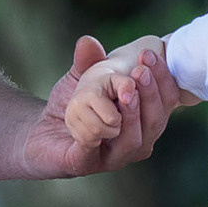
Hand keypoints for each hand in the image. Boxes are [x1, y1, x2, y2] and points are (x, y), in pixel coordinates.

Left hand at [31, 34, 179, 175]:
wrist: (40, 133)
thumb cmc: (72, 106)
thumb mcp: (82, 78)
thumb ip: (90, 60)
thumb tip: (88, 41)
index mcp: (144, 120)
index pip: (167, 102)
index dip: (163, 79)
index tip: (148, 54)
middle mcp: (136, 143)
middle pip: (155, 123)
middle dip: (151, 94)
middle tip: (140, 70)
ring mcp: (114, 158)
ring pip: (134, 141)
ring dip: (132, 114)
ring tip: (126, 92)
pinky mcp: (84, 165)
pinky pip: (95, 151)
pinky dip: (96, 132)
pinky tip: (95, 116)